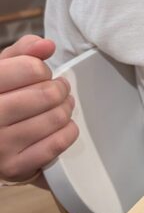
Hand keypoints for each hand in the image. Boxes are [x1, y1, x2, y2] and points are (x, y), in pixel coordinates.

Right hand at [0, 35, 77, 182]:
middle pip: (46, 95)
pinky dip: (67, 132)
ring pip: (55, 119)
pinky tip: (62, 126)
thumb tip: (47, 45)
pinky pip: (56, 144)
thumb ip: (22, 53)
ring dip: (66, 109)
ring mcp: (0, 145)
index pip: (29, 69)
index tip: (40, 73)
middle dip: (59, 89)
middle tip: (58, 89)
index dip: (41, 69)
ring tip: (62, 105)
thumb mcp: (0, 71)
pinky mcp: (14, 167)